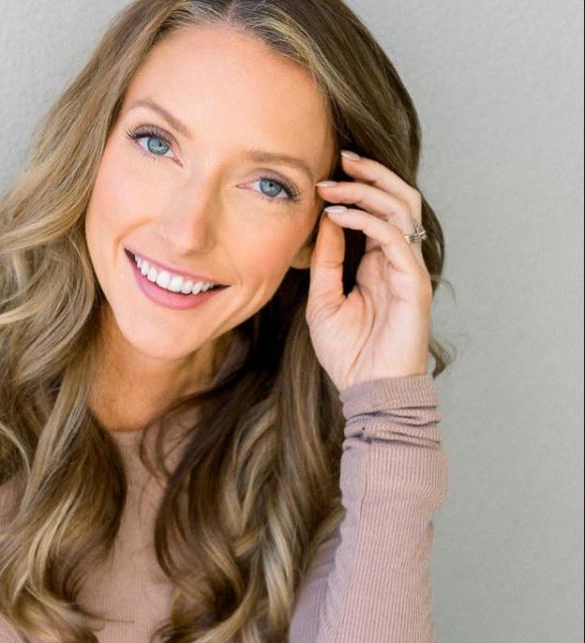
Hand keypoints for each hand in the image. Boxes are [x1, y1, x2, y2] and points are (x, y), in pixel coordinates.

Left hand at [306, 150, 432, 392]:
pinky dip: (367, 221)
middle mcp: (397, 261)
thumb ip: (325, 261)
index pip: (376, 212)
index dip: (355, 189)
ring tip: (335, 184)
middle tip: (340, 159)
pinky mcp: (413, 282)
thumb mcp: (322, 300)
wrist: (367, 390)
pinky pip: (394, 238)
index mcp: (377, 263)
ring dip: (368, 191)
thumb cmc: (348, 352)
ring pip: (401, 210)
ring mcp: (408, 269)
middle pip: (397, 200)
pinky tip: (339, 217)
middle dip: (370, 175)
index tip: (322, 178)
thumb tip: (324, 221)